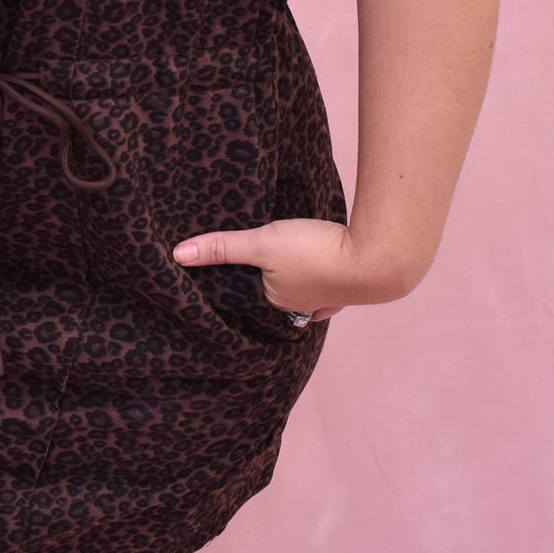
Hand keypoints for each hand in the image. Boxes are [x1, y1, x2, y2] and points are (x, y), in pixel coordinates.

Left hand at [172, 217, 414, 320]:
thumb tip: (178, 255)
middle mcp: (300, 309)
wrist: (376, 258)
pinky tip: (316, 275)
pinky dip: (318, 281)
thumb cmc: (315, 252)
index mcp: (274, 304)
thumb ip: (222, 247)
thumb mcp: (262, 243)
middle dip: (261, 287)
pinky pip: (324, 287)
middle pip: (272, 296)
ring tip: (277, 272)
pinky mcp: (347, 285)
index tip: (217, 277)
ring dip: (290, 283)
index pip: (245, 298)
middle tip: (246, 271)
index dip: (233, 286)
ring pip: (299, 293)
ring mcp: (326, 300)